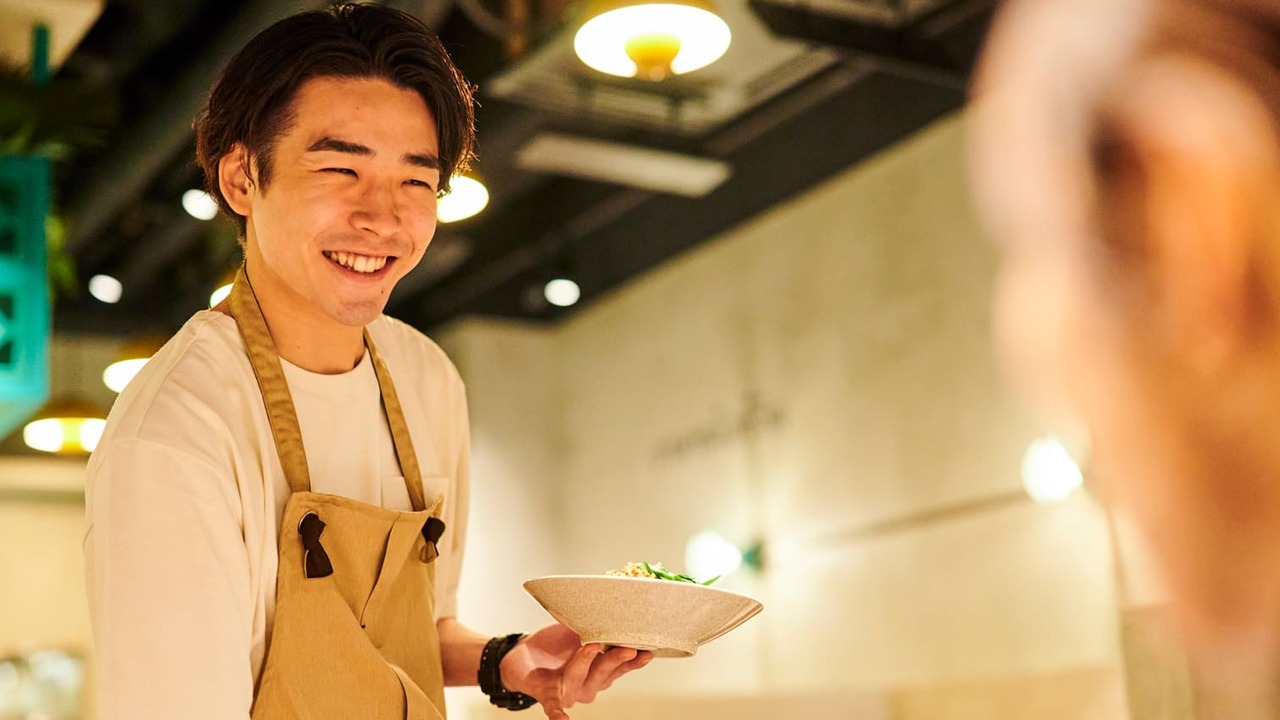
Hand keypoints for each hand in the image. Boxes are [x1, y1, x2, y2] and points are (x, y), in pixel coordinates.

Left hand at [499, 623, 652, 719]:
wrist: (521, 656)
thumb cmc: (553, 646)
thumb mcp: (577, 632)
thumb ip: (594, 627)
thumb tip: (613, 610)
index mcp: (598, 671)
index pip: (620, 667)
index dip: (634, 661)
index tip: (648, 651)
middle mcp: (587, 685)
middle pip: (604, 674)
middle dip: (616, 660)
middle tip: (628, 648)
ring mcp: (568, 691)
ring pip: (580, 679)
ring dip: (586, 663)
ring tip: (591, 646)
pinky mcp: (546, 694)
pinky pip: (552, 705)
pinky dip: (558, 714)